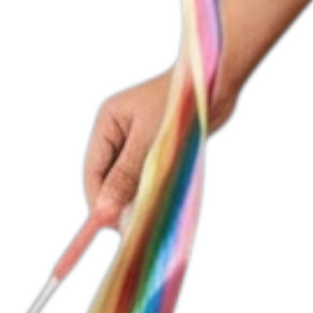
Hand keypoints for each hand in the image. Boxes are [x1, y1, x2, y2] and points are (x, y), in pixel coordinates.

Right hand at [83, 64, 237, 227]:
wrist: (219, 83)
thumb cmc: (181, 104)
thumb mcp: (149, 141)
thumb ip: (126, 176)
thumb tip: (104, 211)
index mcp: (108, 122)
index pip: (93, 171)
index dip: (98, 200)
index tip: (107, 225)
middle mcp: (120, 132)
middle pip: (109, 178)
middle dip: (116, 202)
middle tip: (130, 229)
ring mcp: (139, 140)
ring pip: (129, 180)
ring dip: (135, 198)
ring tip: (146, 220)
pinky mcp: (158, 147)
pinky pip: (148, 176)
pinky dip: (150, 191)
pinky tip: (158, 206)